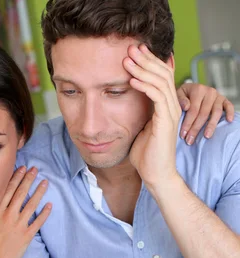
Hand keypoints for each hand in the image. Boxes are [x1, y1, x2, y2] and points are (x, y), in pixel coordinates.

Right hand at [0, 166, 50, 257]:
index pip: (8, 190)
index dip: (16, 178)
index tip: (22, 169)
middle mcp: (9, 215)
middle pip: (21, 193)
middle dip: (28, 179)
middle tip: (35, 169)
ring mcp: (19, 225)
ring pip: (31, 204)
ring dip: (39, 192)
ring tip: (45, 182)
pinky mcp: (27, 235)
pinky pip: (38, 222)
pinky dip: (45, 213)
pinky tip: (50, 205)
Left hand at [124, 44, 181, 190]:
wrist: (155, 175)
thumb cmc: (145, 155)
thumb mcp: (138, 128)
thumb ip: (136, 113)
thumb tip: (121, 102)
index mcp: (165, 106)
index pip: (161, 76)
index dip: (148, 62)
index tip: (132, 52)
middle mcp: (171, 106)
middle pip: (162, 73)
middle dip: (145, 59)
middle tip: (130, 47)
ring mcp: (170, 113)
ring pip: (160, 81)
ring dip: (143, 69)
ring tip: (128, 60)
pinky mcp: (165, 122)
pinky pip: (157, 97)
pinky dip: (145, 86)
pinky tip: (132, 80)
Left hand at [177, 83, 234, 144]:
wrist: (192, 90)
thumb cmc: (184, 95)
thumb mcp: (178, 94)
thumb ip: (180, 99)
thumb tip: (186, 107)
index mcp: (198, 90)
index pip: (193, 110)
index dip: (188, 123)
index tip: (183, 135)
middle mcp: (209, 92)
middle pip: (203, 113)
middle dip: (196, 128)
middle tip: (190, 140)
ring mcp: (218, 96)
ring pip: (216, 112)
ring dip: (211, 125)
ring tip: (206, 136)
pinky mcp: (224, 100)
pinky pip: (229, 106)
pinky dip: (230, 113)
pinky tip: (229, 121)